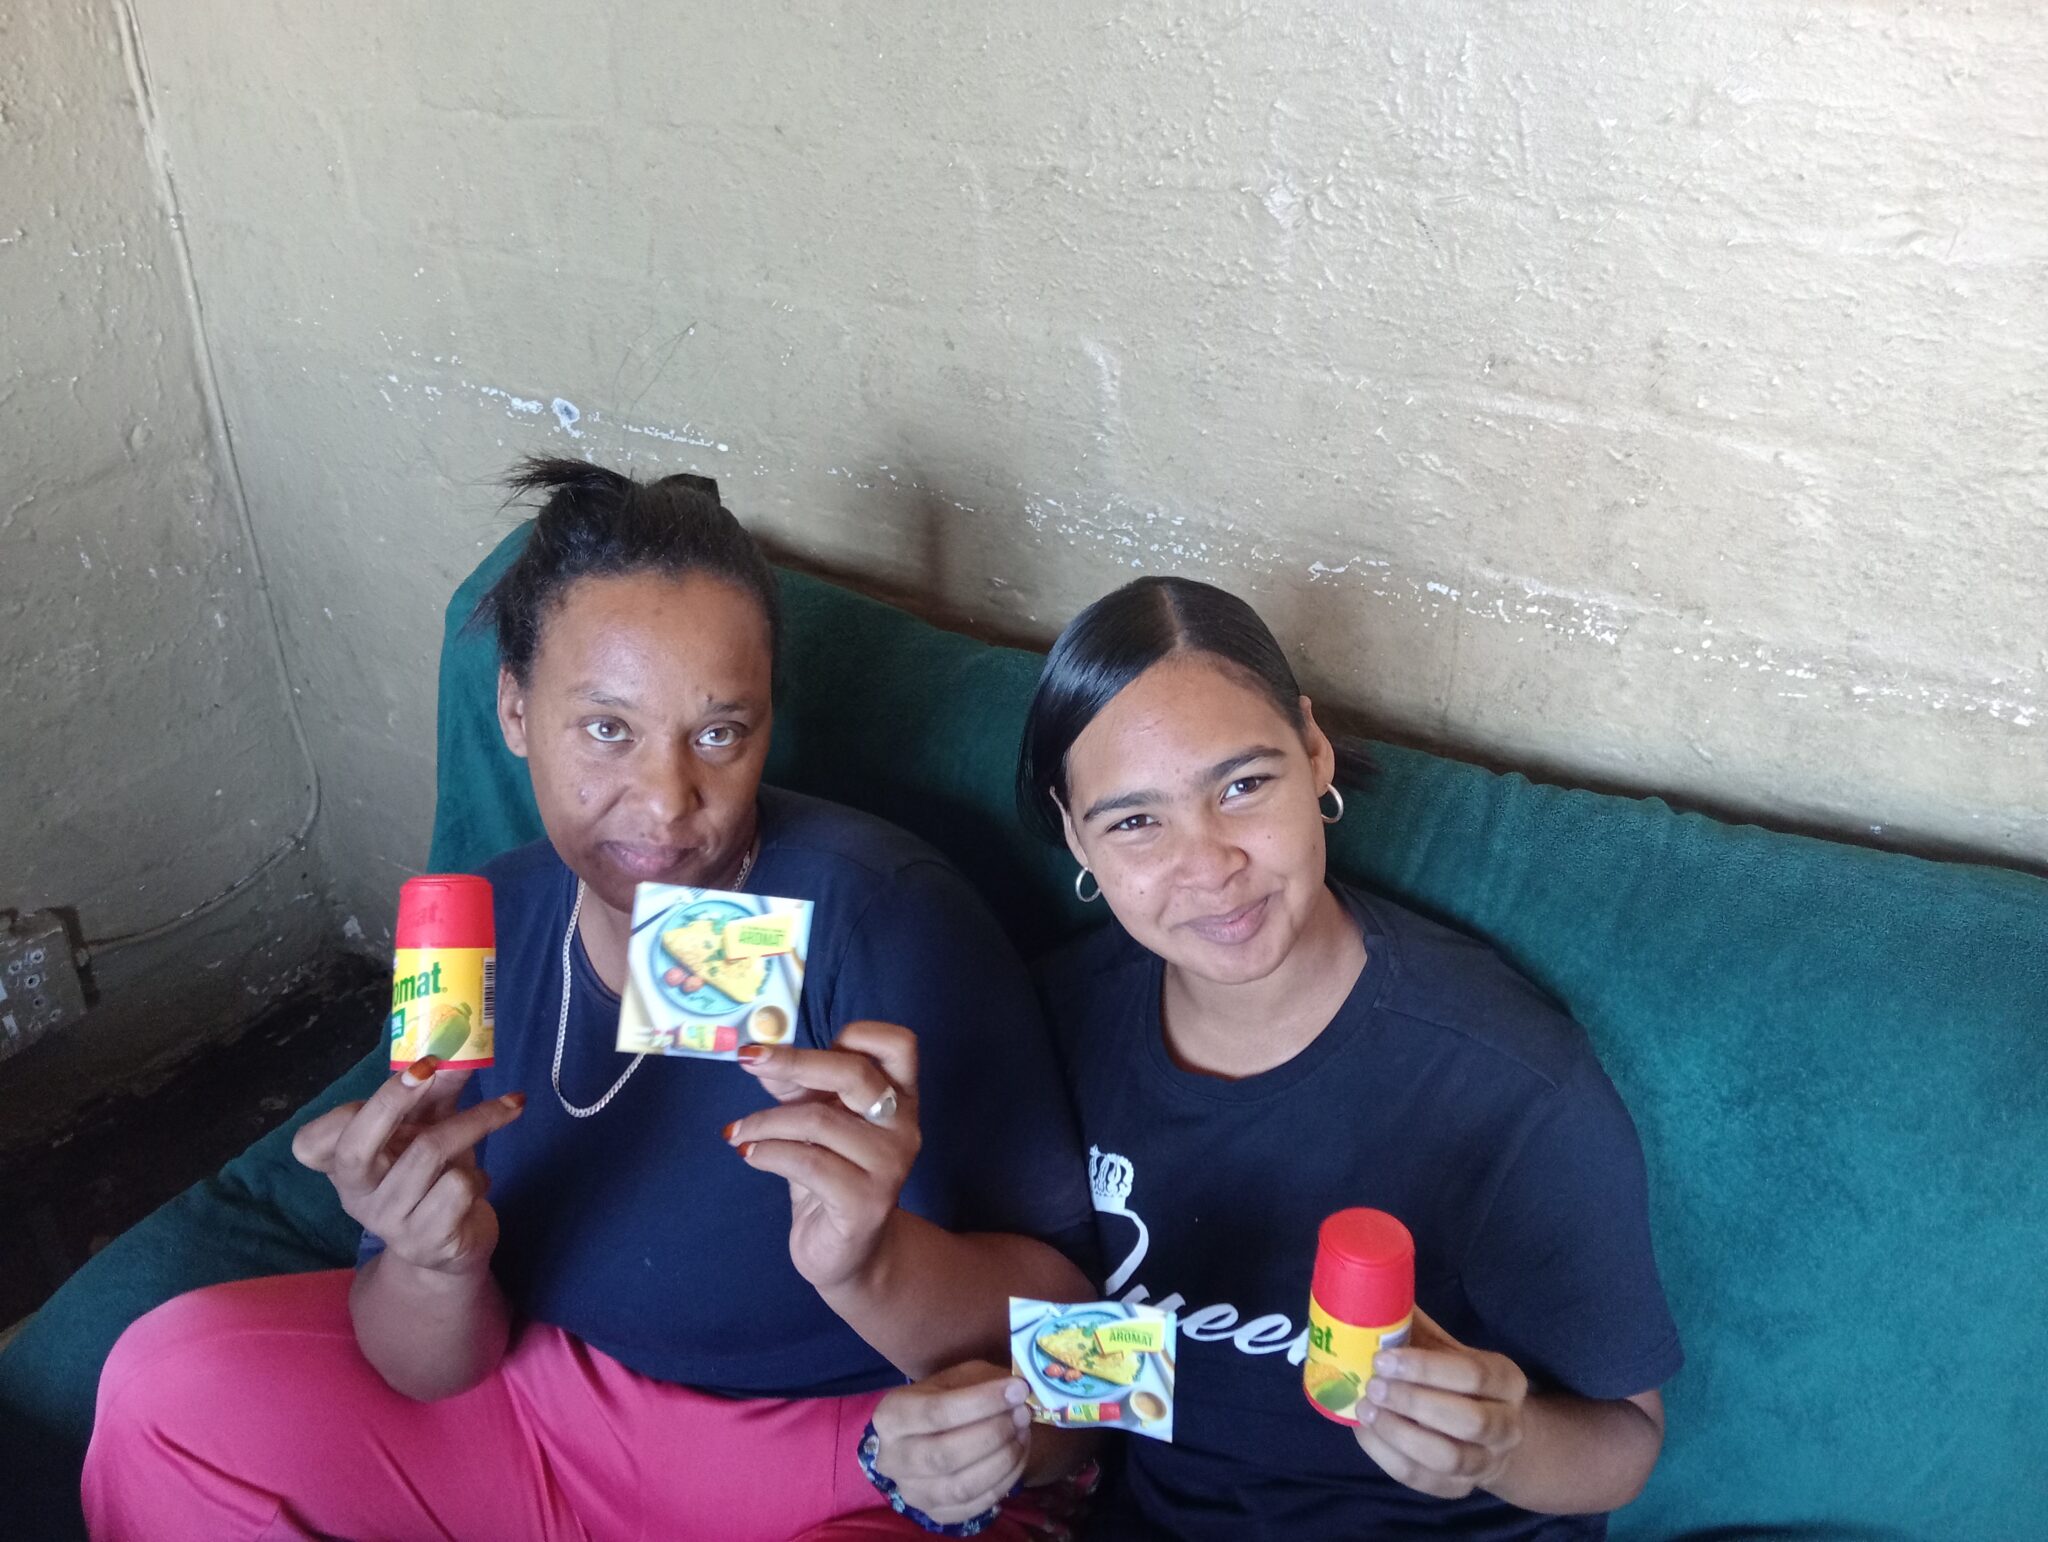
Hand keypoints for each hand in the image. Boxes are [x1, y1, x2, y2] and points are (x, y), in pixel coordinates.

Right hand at [292, 1056, 525, 1277]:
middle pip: (356, 1149)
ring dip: (474, 1124)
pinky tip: (478, 1184)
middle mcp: (356, 1196)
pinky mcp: (426, 1242)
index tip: (403, 1072)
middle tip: (432, 1065)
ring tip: (502, 1112)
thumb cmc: (435, 1176)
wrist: (455, 1243)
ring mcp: (388, 1223)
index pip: (312, 1143)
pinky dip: (479, 1174)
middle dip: (392, 1101)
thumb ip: (436, 1090)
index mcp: (344, 1167)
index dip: (343, 1111)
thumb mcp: (430, 1128)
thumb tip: (457, 1049)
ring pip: (428, 1153)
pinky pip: (457, 1186)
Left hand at [724, 1020, 920, 1291]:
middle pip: (855, 1073)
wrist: (846, 1253)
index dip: (854, 1033)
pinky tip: (749, 1155)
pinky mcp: (866, 1202)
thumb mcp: (814, 1123)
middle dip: (794, 1062)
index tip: (803, 1045)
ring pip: (818, 1121)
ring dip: (765, 1121)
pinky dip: (767, 1153)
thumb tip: (760, 1055)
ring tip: (739, 1133)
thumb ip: (796, 1088)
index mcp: (900, 1098)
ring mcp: (890, 1166)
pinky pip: (806, 1162)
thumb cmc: (830, 1177)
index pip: (899, 1044)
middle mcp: (904, 1127)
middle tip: (748, 1061)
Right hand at [871, 1361, 1031, 1524]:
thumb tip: (1018, 1392)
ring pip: (962, 1486)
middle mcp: (893, 1459)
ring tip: (1024, 1432)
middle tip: (1023, 1413)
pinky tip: (1018, 1454)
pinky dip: (1006, 1480)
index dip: (981, 1402)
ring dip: (1003, 1458)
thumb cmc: (945, 1398)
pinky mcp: (936, 1514)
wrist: (931, 1435)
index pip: (936, 1412)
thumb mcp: (956, 1378)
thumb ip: (983, 1383)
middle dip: (994, 1433)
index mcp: (892, 1416)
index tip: (1017, 1390)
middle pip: (946, 1454)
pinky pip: (977, 1504)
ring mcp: (913, 1492)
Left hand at [1353, 1307, 1528, 1499]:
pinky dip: (1390, 1459)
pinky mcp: (1461, 1489)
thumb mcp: (1446, 1348)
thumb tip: (1370, 1286)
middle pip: (1469, 1422)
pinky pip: (1427, 1481)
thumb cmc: (1455, 1378)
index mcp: (1506, 1379)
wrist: (1489, 1433)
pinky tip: (1366, 1433)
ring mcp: (1486, 1462)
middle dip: (1415, 1403)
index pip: (1474, 1375)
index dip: (1426, 1369)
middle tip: (1373, 1385)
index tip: (1383, 1359)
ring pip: (1449, 1458)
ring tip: (1366, 1410)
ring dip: (1401, 1435)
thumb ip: (1415, 1327)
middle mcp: (1506, 1425)